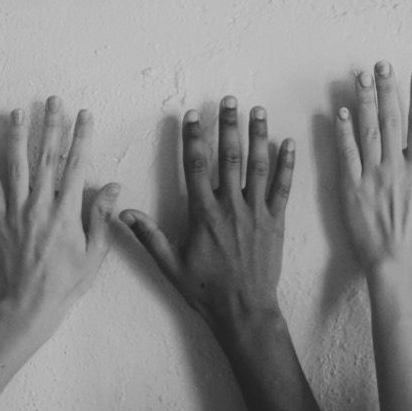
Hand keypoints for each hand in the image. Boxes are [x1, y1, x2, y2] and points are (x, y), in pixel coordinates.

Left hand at [0, 97, 119, 340]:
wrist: (30, 303)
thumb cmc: (67, 282)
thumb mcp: (95, 253)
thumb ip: (102, 217)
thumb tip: (112, 186)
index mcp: (66, 212)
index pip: (76, 165)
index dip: (81, 136)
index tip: (84, 114)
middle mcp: (39, 205)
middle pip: (46, 157)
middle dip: (50, 126)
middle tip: (52, 100)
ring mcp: (16, 211)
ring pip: (16, 166)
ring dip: (17, 137)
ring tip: (17, 112)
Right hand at [120, 97, 294, 334]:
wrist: (245, 311)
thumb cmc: (206, 290)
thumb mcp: (170, 265)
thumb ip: (148, 236)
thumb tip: (123, 212)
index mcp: (204, 214)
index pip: (196, 166)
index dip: (194, 138)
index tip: (192, 115)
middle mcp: (231, 207)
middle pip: (229, 157)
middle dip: (228, 126)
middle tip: (229, 100)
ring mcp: (257, 213)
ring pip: (258, 166)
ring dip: (258, 136)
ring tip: (257, 110)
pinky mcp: (276, 222)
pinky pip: (283, 188)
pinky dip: (286, 164)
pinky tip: (288, 142)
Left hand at [336, 62, 411, 279]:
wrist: (394, 265)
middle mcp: (396, 168)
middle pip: (391, 120)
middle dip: (387, 89)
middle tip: (381, 64)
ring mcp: (372, 177)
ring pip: (367, 131)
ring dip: (363, 101)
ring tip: (360, 76)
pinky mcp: (351, 188)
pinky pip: (346, 154)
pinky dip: (343, 132)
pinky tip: (340, 111)